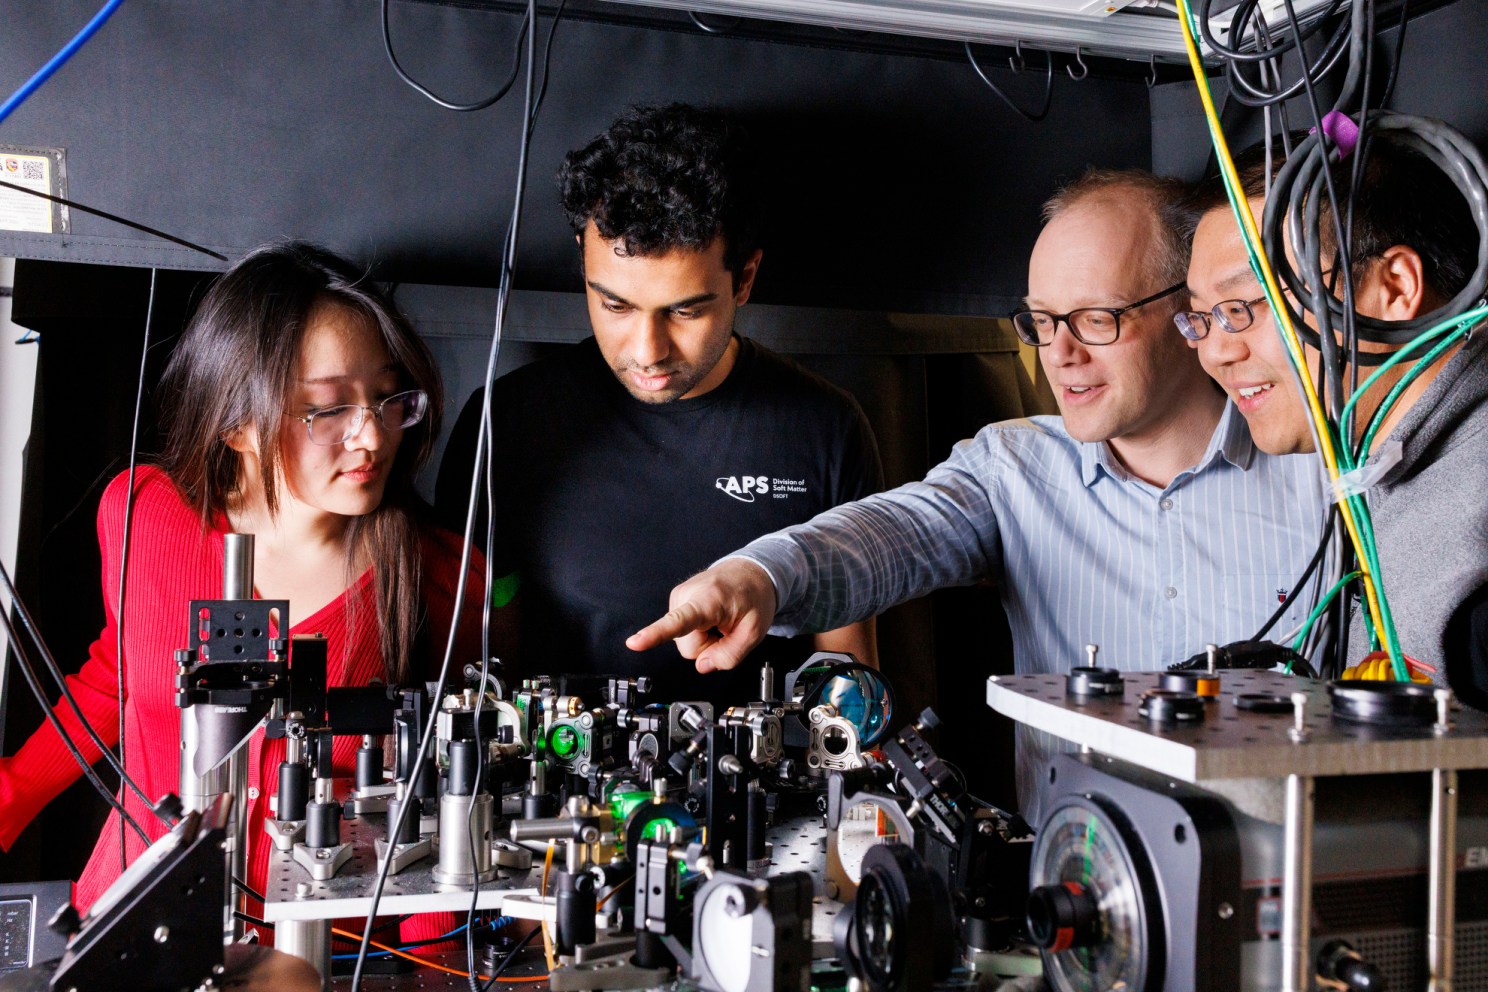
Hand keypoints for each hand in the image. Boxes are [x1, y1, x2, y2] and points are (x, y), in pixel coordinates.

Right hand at [626, 559, 777, 672]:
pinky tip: (710, 620)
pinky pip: (683, 633)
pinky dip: (698, 632)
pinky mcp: (675, 602)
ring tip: (718, 622)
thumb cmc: (752, 596)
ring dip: (703, 639)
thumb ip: (730, 655)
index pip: (678, 622)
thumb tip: (703, 665)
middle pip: (687, 647)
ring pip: (683, 642)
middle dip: (707, 647)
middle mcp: (686, 595)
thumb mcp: (754, 632)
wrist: (748, 572)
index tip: (634, 643)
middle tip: (725, 630)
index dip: (654, 634)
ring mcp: (678, 598)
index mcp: (708, 600)